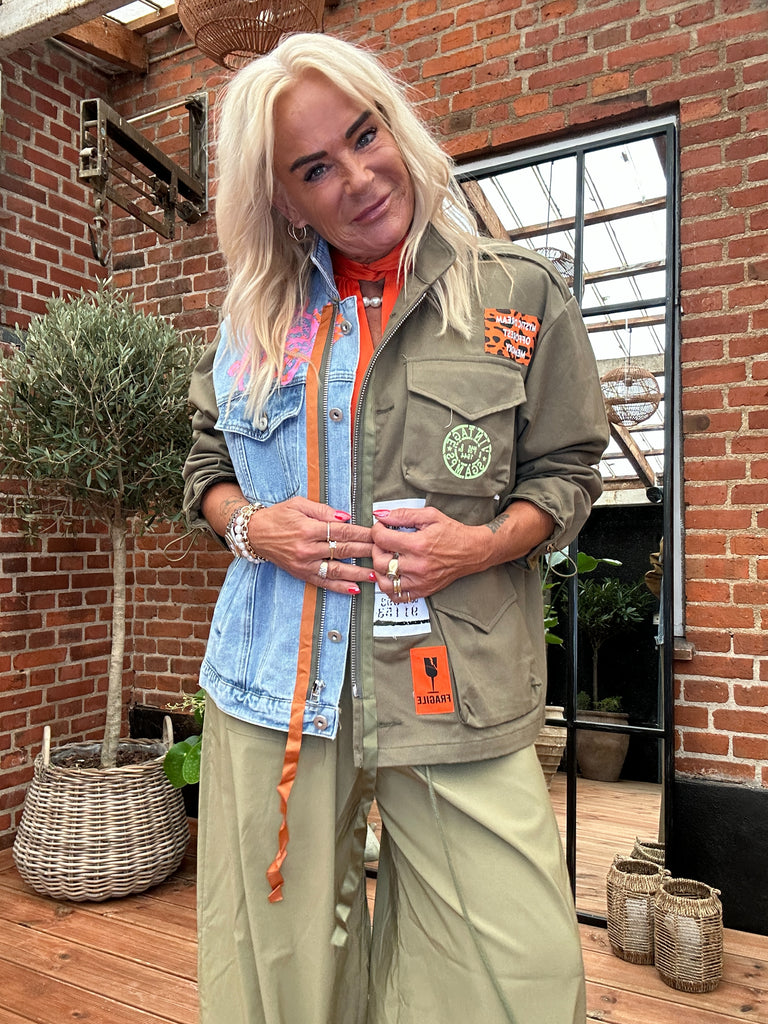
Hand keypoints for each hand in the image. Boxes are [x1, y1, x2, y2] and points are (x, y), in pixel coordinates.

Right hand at [252, 496, 373, 594]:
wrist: (255, 534)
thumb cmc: (278, 516)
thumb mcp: (298, 505)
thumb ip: (323, 510)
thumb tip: (346, 517)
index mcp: (308, 529)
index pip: (342, 531)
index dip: (362, 532)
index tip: (378, 533)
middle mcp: (307, 548)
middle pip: (343, 550)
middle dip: (366, 551)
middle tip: (385, 553)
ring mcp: (304, 564)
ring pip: (337, 569)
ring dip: (358, 573)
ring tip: (377, 575)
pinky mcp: (301, 574)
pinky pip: (324, 582)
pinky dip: (340, 587)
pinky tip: (355, 589)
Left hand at [371, 505, 487, 601]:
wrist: (472, 551)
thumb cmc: (453, 533)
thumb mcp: (430, 516)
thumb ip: (403, 514)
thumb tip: (381, 515)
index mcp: (418, 545)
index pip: (382, 539)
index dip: (377, 530)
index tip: (381, 528)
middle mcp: (418, 566)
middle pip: (380, 562)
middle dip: (377, 549)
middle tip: (384, 543)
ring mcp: (420, 581)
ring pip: (384, 582)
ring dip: (380, 570)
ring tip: (387, 559)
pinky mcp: (423, 591)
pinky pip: (396, 596)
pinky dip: (390, 587)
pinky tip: (393, 575)